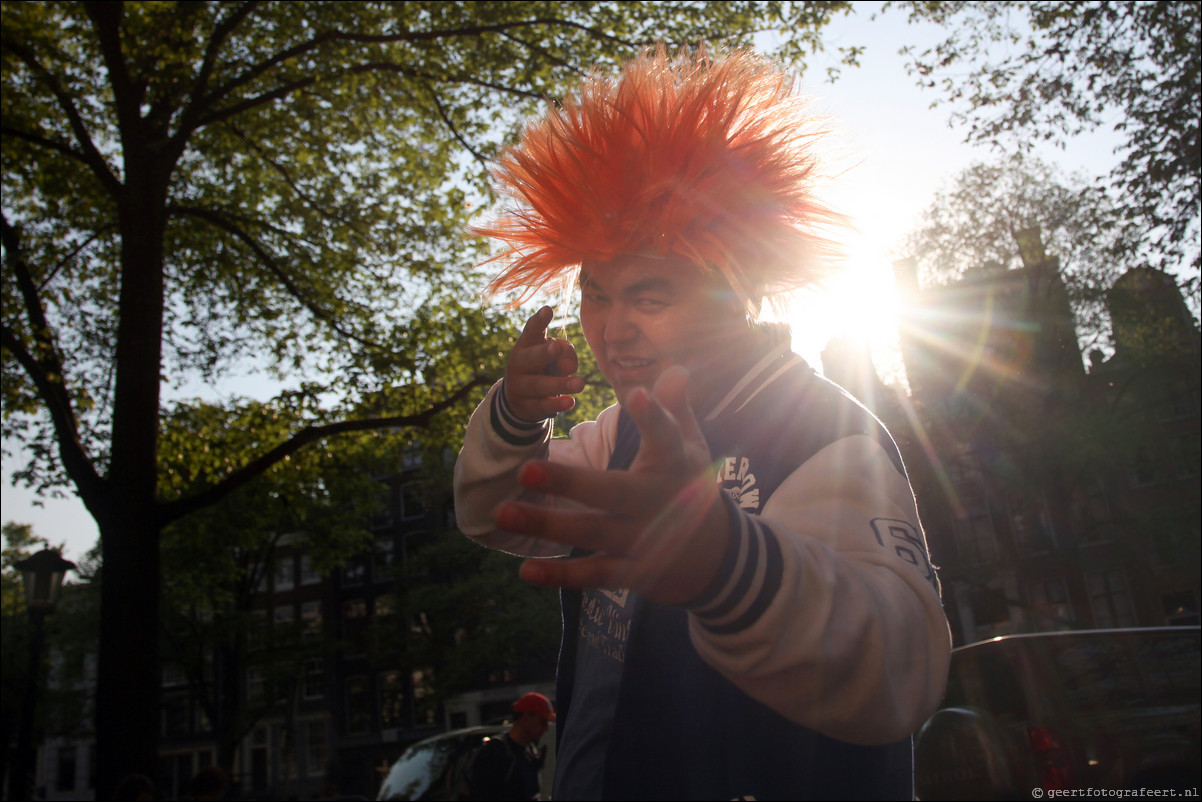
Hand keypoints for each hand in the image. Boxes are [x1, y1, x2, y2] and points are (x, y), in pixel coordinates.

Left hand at [493, 366, 730, 605]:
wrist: (718, 558)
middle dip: (570, 484)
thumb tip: (675, 368)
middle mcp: (659, 502)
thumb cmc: (689, 485)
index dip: (653, 416)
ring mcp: (646, 540)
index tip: (634, 394)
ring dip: (548, 526)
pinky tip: (525, 571)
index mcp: (675, 464)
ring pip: (595, 533)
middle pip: (614, 492)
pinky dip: (561, 575)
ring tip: (503, 513)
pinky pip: (595, 574)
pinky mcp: (634, 572)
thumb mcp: (691, 446)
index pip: (666, 436)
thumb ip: (675, 409)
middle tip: (525, 471)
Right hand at [504, 306, 583, 420]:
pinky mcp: (526, 406)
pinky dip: (556, 405)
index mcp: (525, 345)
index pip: (531, 331)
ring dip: (560, 384)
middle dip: (544, 353)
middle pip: (531, 358)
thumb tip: (570, 365)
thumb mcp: (552, 355)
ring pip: (539, 385)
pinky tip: (570, 402)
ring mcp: (520, 386)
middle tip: (557, 348)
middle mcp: (518, 364)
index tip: (548, 309)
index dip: (539, 321)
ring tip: (581, 383)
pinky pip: (541, 406)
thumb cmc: (542, 366)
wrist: (519, 398)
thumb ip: (564, 353)